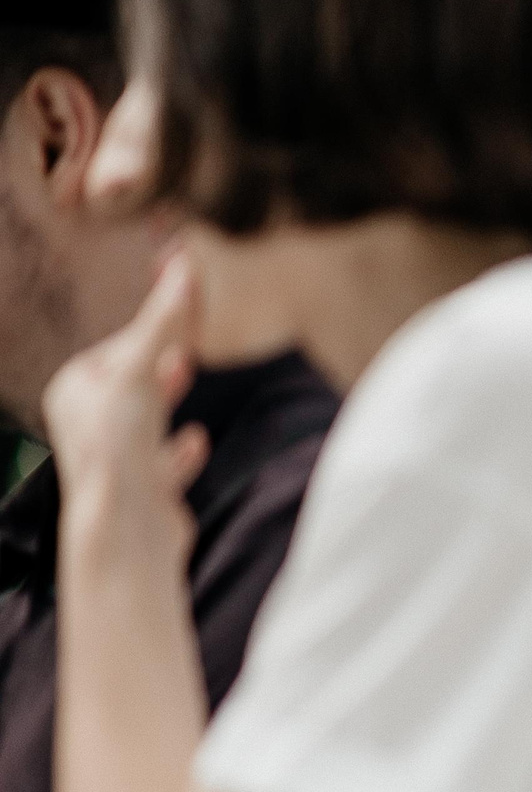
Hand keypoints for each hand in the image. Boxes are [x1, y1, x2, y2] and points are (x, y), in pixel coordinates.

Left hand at [44, 252, 206, 553]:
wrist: (125, 525)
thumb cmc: (120, 444)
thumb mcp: (141, 370)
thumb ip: (164, 321)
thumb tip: (183, 266)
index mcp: (73, 390)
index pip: (123, 347)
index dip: (157, 327)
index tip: (188, 302)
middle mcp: (85, 422)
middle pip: (131, 381)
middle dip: (161, 360)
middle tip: (187, 334)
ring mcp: (112, 457)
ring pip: (145, 418)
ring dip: (166, 398)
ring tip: (186, 371)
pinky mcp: (141, 489)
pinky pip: (162, 461)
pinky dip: (179, 449)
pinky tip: (198, 439)